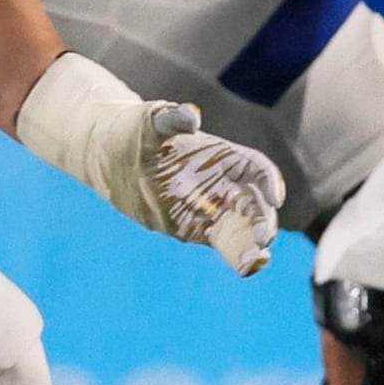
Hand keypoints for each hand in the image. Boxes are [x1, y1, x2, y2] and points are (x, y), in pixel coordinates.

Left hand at [14, 53, 281, 271]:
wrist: (109, 157)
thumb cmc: (134, 131)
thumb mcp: (150, 121)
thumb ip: (171, 118)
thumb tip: (190, 116)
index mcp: (224, 157)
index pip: (256, 170)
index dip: (269, 183)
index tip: (274, 198)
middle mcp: (226, 184)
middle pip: (255, 205)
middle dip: (262, 222)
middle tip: (263, 241)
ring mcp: (213, 209)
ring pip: (243, 229)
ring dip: (253, 247)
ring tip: (256, 264)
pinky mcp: (197, 228)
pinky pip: (224, 244)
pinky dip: (239, 256)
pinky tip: (248, 268)